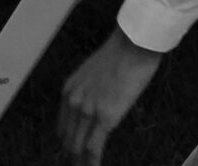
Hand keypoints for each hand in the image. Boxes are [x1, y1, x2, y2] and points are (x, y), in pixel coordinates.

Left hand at [56, 27, 161, 164]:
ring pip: (78, 146)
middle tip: (77, 163)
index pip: (62, 126)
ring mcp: (88, 111)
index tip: (72, 149)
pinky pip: (94, 147)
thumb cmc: (123, 50)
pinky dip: (93, 161)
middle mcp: (74, 102)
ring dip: (80, 161)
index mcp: (70, 90)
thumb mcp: (96, 70)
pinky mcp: (106, 117)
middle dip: (72, 155)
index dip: (67, 141)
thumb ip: (91, 88)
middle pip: (68, 139)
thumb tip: (100, 99)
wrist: (135, 43)